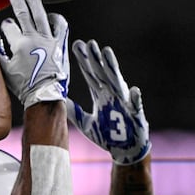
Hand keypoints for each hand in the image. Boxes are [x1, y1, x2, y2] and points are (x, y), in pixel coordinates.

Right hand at [0, 0, 68, 107]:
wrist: (46, 96)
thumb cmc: (25, 86)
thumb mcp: (6, 71)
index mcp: (19, 45)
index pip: (8, 26)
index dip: (5, 26)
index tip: (6, 29)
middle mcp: (34, 38)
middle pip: (23, 11)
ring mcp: (49, 39)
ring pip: (40, 13)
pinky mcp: (61, 44)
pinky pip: (60, 25)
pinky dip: (56, 18)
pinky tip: (50, 15)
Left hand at [66, 39, 150, 164]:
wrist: (124, 152)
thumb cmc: (107, 136)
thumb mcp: (85, 123)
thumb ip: (74, 111)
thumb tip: (59, 101)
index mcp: (101, 96)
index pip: (90, 75)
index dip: (84, 61)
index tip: (77, 46)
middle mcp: (111, 95)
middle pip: (102, 73)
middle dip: (95, 58)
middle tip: (88, 42)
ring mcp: (123, 103)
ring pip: (117, 82)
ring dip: (112, 67)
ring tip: (107, 52)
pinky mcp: (135, 116)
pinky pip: (135, 106)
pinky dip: (134, 99)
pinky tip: (132, 90)